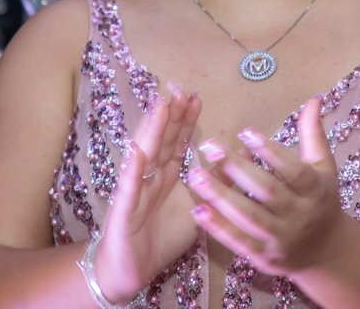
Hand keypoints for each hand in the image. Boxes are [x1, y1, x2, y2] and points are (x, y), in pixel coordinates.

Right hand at [94, 84, 200, 302]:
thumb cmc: (162, 237)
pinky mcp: (124, 209)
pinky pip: (130, 187)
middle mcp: (150, 176)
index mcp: (167, 175)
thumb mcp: (197, 210)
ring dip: (152, 131)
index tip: (195, 96)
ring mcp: (135, 189)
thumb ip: (214, 187)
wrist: (133, 269)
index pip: (177, 140)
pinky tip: (138, 151)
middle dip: (170, 114)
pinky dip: (134, 169)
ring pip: (145, 155)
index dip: (185, 119)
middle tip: (178, 88)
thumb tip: (235, 162)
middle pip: (162, 140)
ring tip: (160, 106)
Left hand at [187, 97, 346, 275]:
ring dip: (221, 197)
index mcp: (314, 190)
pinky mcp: (263, 256)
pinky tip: (198, 209)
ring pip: (249, 217)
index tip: (246, 132)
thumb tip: (313, 98)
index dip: (271, 152)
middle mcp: (298, 215)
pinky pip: (239, 242)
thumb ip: (313, 134)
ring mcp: (280, 239)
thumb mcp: (324, 167)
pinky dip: (218, 227)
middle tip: (210, 146)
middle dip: (238, 169)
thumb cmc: (321, 200)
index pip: (293, 170)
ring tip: (196, 175)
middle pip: (267, 192)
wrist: (327, 252)